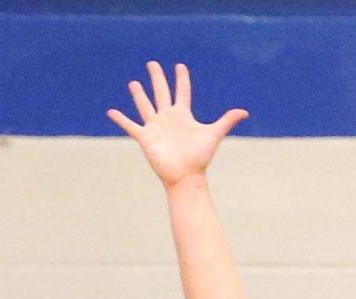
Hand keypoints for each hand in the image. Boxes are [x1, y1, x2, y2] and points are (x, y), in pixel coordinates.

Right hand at [107, 61, 247, 187]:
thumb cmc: (200, 158)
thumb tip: (245, 112)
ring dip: (139, 94)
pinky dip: (120, 119)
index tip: (180, 66)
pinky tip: (111, 112)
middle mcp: (168, 118)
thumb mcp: (213, 134)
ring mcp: (155, 127)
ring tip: (134, 83)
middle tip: (152, 64)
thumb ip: (227, 121)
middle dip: (157, 78)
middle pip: (161, 92)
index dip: (182, 79)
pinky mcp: (145, 137)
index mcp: (183, 115)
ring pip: (145, 105)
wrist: (186, 176)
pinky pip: (130, 126)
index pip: (182, 91)